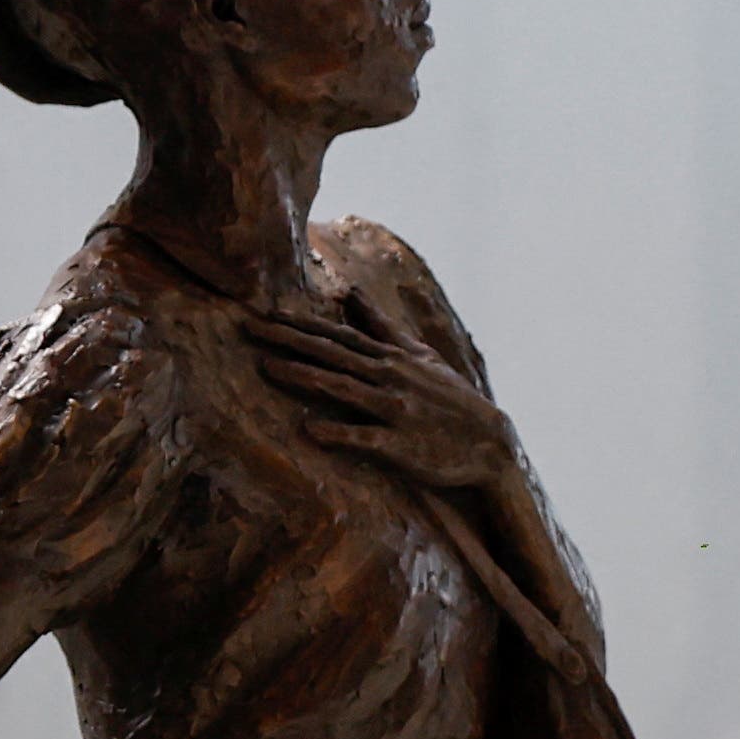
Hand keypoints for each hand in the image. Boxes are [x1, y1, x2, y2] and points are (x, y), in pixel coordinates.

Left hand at [248, 306, 516, 491]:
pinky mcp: (400, 445)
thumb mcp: (419, 355)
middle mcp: (388, 377)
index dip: (299, 323)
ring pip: (342, 389)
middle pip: (330, 355)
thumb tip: (349, 293)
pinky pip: (364, 438)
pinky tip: (309, 429)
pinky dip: (338, 433)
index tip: (263, 311)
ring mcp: (394, 410)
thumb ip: (381, 325)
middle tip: (247, 328)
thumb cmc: (451, 398)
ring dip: (303, 377)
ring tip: (267, 368)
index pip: (337, 335)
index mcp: (390, 357)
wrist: (491, 443)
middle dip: (287, 340)